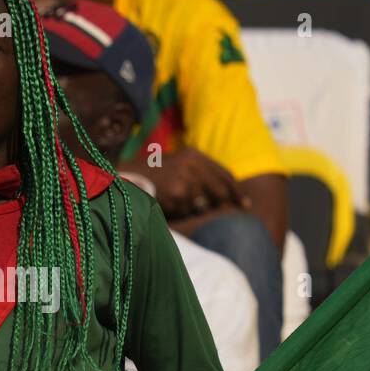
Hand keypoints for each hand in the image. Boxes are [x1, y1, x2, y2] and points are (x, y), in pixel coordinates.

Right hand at [125, 147, 250, 219]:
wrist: (124, 176)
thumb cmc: (151, 174)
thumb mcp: (177, 165)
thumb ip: (199, 174)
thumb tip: (223, 195)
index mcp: (195, 155)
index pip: (225, 174)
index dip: (236, 191)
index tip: (245, 204)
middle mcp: (193, 163)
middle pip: (220, 190)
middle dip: (223, 204)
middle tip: (228, 215)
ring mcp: (185, 177)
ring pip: (202, 204)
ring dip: (193, 209)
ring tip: (176, 203)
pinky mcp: (177, 191)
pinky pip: (186, 210)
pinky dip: (178, 212)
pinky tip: (166, 204)